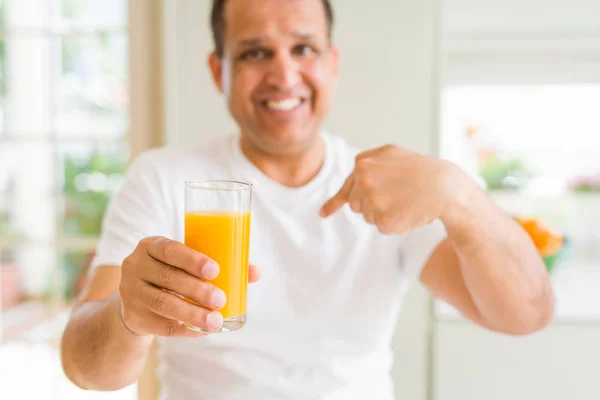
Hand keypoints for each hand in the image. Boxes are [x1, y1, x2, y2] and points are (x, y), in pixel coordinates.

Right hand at [118, 236, 259, 336]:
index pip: (169, 249)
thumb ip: (217, 265)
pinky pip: (161, 325)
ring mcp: (130, 292)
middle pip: (168, 278)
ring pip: (163, 303)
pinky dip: (185, 329)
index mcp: (151, 245)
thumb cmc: (172, 274)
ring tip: (215, 320)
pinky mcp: (132, 316)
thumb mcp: (186, 264)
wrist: (137, 300)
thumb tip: (255, 272)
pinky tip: (203, 331)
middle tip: (220, 299)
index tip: (215, 270)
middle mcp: (135, 265)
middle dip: (197, 290)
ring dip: (192, 313)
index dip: (192, 259)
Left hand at [320, 144, 462, 233]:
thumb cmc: (417, 170)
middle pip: (355, 205)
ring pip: (367, 217)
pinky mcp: (384, 221)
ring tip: (404, 200)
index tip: (326, 212)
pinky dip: (395, 224)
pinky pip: (381, 228)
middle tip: (396, 194)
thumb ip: (360, 170)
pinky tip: (408, 212)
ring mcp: (374, 201)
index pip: (347, 189)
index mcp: (362, 163)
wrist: (445, 186)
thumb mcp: (388, 156)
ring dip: (383, 214)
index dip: (343, 200)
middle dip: (371, 204)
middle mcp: (364, 180)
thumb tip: (323, 210)